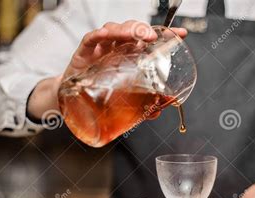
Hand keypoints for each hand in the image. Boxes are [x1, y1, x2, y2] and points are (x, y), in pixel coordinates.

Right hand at [27, 21, 186, 119]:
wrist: (73, 100)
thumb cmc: (101, 93)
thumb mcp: (124, 99)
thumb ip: (141, 104)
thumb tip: (157, 111)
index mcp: (130, 55)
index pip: (149, 40)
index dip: (165, 35)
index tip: (182, 34)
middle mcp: (117, 47)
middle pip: (133, 30)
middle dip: (144, 29)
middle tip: (153, 37)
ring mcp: (101, 47)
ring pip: (114, 29)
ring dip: (126, 29)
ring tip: (136, 34)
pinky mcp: (85, 51)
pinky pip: (91, 38)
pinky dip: (98, 35)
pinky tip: (104, 35)